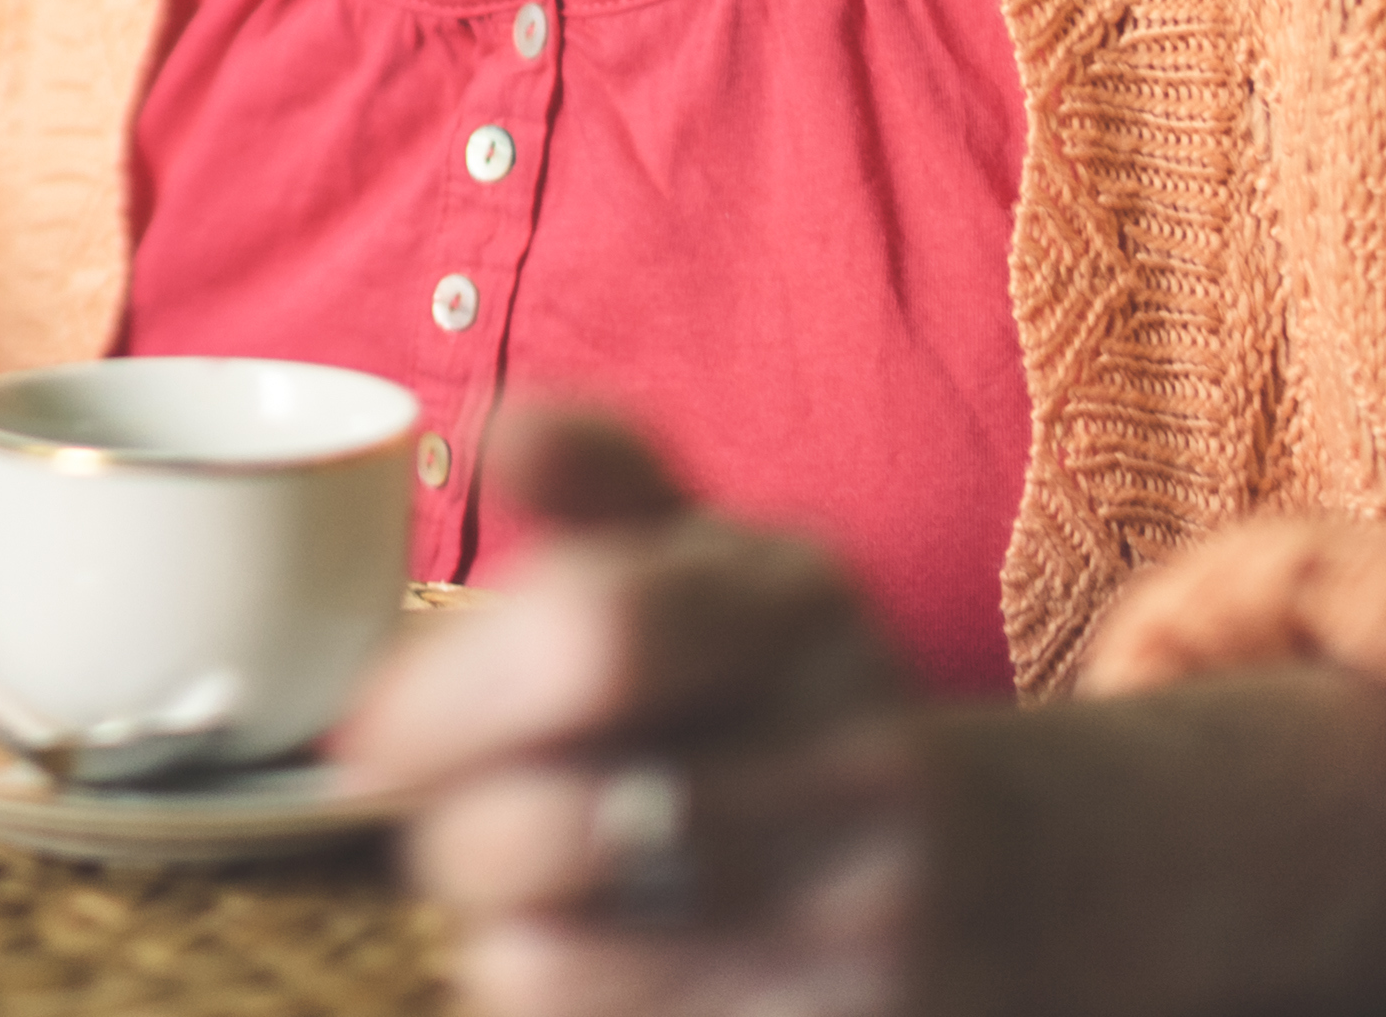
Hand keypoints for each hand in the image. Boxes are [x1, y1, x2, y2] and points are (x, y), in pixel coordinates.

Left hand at [340, 413, 1385, 1016]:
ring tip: (546, 906)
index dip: (439, 695)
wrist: (1014, 882)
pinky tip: (611, 972)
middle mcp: (854, 769)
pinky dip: (564, 1008)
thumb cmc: (800, 702)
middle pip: (537, 828)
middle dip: (448, 837)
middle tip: (460, 830)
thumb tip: (490, 426)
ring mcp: (860, 936)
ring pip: (544, 967)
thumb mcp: (729, 564)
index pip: (593, 636)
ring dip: (499, 941)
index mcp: (801, 611)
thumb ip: (603, 477)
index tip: (371, 735)